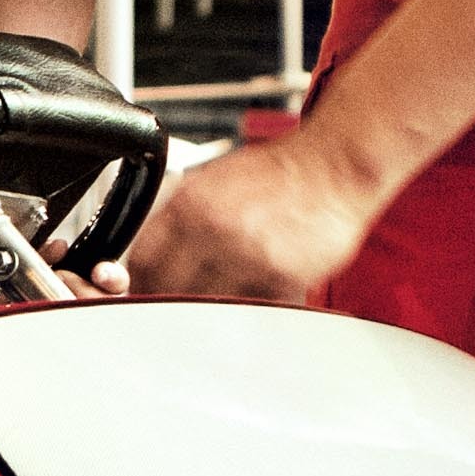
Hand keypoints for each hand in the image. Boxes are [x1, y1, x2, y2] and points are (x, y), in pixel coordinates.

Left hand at [124, 140, 374, 306]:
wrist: (334, 165)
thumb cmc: (278, 172)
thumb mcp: (214, 179)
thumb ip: (179, 214)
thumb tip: (148, 250)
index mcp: (191, 204)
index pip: (143, 262)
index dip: (140, 281)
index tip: (146, 288)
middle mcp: (215, 230)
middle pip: (167, 290)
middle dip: (169, 299)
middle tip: (178, 302)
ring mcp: (248, 256)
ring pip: (206, 306)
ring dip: (208, 309)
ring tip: (219, 298)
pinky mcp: (281, 278)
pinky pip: (251, 310)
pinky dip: (248, 310)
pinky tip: (253, 294)